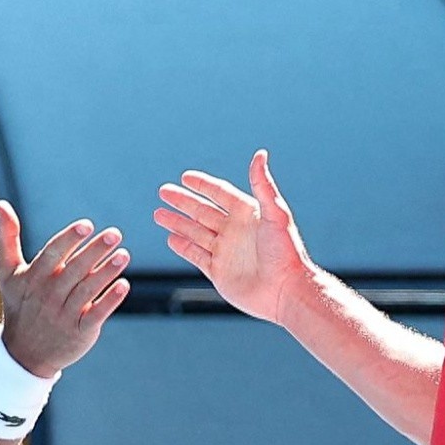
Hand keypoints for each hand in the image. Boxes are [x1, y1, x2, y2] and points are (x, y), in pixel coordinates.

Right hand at [0, 201, 131, 376]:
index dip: (69, 239)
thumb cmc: (19, 305)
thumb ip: (7, 238)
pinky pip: (96, 314)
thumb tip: (1, 204)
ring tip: (124, 255)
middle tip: (114, 234)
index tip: (86, 225)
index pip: (52, 254)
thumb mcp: (7, 273)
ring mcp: (64, 315)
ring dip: (107, 272)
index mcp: (32, 278)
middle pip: (74, 270)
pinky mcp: (80, 332)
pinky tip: (124, 285)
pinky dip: (110, 300)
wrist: (24, 353)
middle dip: (94, 251)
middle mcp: (48, 295)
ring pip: (88, 290)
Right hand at [155, 150, 316, 325]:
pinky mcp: (219, 272)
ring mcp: (226, 251)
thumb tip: (260, 154)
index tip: (185, 177)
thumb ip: (263, 185)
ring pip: (195, 232)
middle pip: (202, 211)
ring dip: (177, 222)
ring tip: (158, 214)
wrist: (285, 291)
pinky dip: (183, 246)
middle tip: (163, 191)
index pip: (221, 194)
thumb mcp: (276, 214)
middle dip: (182, 202)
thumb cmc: (285, 252)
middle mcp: (235, 231)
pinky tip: (171, 238)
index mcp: (248, 214)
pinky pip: (196, 255)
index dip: (203, 185)